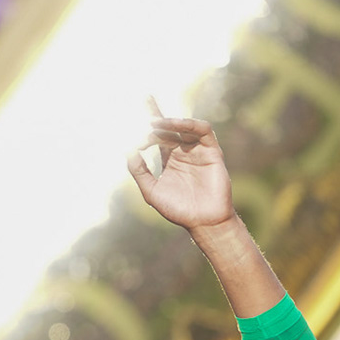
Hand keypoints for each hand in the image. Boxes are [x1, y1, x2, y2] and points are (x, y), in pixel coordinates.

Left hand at [127, 117, 234, 232]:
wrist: (202, 221)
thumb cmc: (177, 209)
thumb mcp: (151, 191)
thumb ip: (139, 171)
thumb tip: (127, 151)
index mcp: (169, 159)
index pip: (156, 136)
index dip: (145, 128)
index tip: (130, 131)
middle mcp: (183, 151)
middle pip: (168, 128)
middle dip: (154, 120)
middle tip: (140, 118)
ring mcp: (197, 150)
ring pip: (185, 127)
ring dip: (170, 122)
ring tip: (154, 122)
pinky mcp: (212, 152)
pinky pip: (204, 131)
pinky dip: (190, 124)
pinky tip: (175, 124)